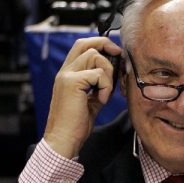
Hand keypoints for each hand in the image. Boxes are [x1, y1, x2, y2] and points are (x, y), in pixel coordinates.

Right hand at [43, 37, 120, 158]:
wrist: (64, 139)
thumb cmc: (77, 123)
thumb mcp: (92, 99)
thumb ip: (100, 84)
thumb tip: (116, 73)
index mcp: (68, 74)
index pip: (81, 46)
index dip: (100, 44)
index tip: (116, 53)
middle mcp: (65, 71)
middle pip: (86, 44)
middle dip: (107, 46)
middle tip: (119, 58)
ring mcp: (66, 76)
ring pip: (95, 57)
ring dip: (108, 73)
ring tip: (105, 92)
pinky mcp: (71, 83)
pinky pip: (98, 74)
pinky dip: (106, 86)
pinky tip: (101, 100)